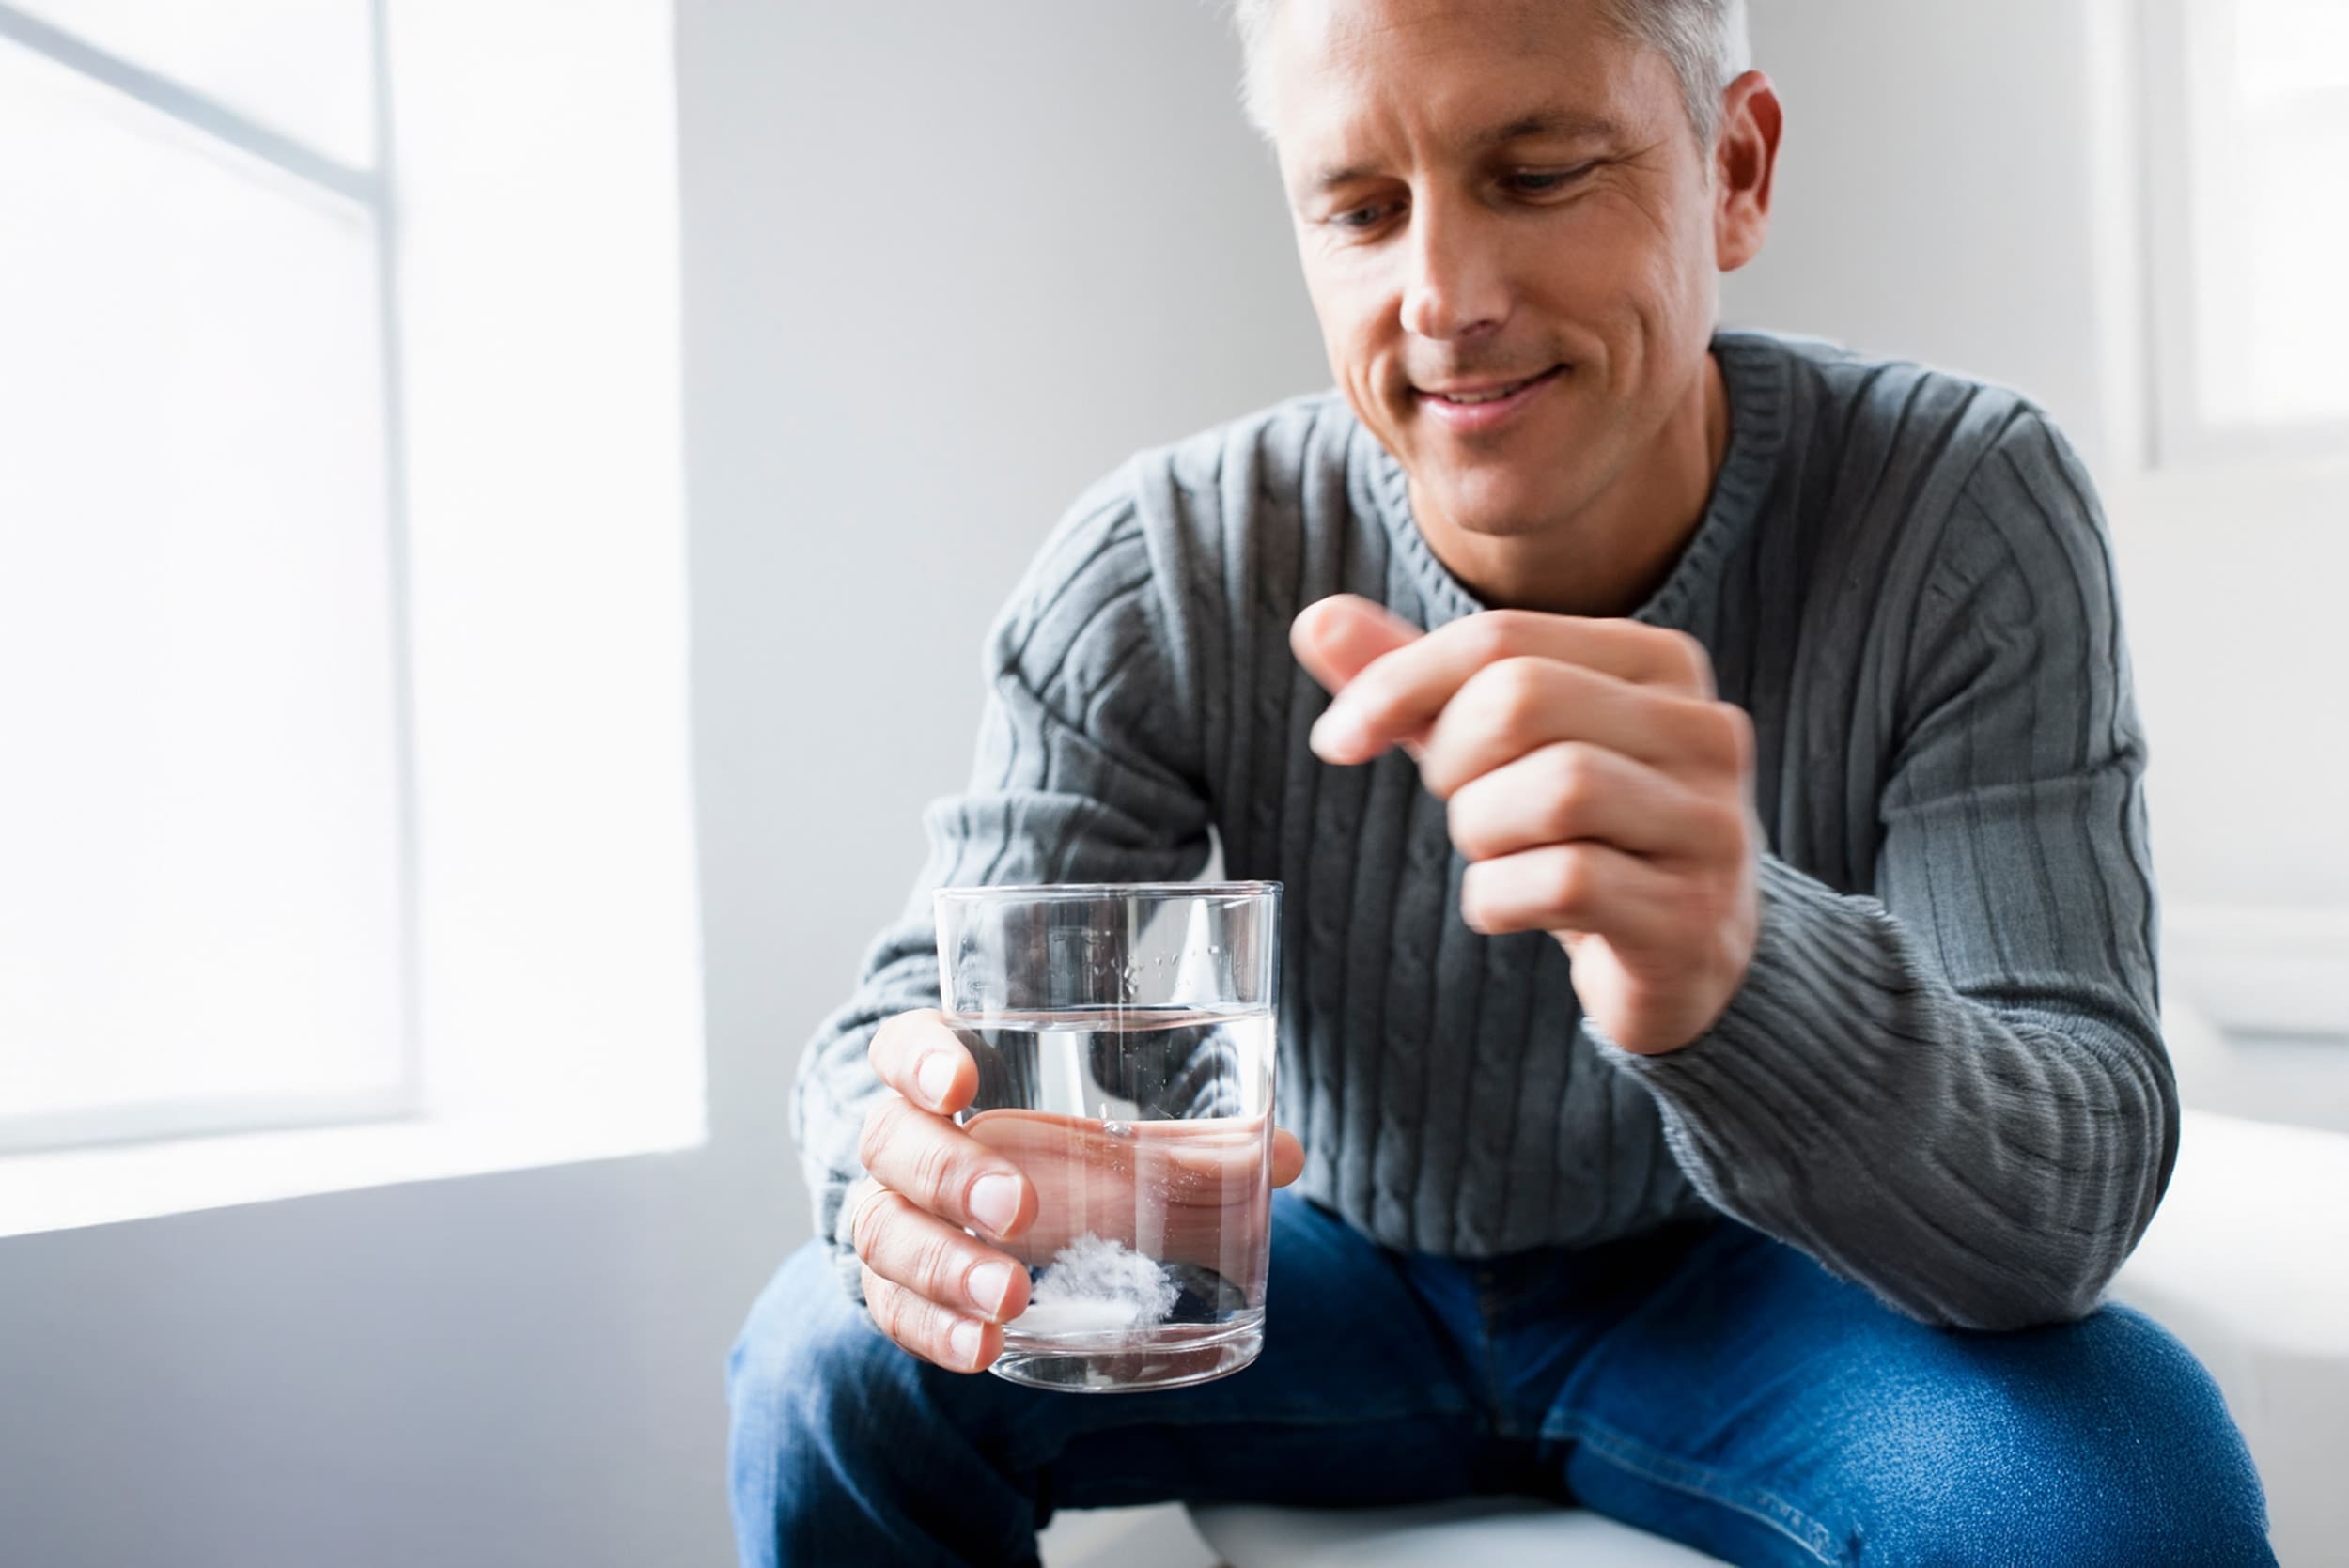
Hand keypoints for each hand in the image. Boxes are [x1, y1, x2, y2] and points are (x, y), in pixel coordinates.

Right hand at [849, 1009, 1305, 1372]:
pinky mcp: (899, 1286)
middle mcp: (903, 1140)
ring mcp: (891, 1215)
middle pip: (893, 1144)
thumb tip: (1284, 1156)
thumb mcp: (1114, 1132)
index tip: (961, 1081)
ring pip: (885, 1234)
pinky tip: (981, 1348)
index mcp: (945, 1074)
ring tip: (1011, 1298)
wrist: (977, 1198)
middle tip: (1021, 1209)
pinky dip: (933, 1330)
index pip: (903, 1047)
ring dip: (945, 1266)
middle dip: (952, 1175)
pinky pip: (893, 1308)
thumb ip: (1190, 1142)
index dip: (919, 1059)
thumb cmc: (1054, 1143)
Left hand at [1291, 595, 1758, 1055]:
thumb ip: (1416, 682)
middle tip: (1460, 807)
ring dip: (1482, 832)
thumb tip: (1315, 619)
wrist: (1681, 958)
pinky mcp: (1691, 916)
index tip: (1340, 738)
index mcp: (1659, 662)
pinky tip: (1511, 907)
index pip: (1500, 638)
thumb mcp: (1495, 745)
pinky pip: (1564, 883)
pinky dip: (1499, 898)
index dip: (1396, 684)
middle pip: (1522, 700)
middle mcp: (1705, 731)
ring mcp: (1710, 826)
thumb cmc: (1578, 832)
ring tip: (1497, 854)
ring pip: (1555, 788)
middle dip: (1452, 761)